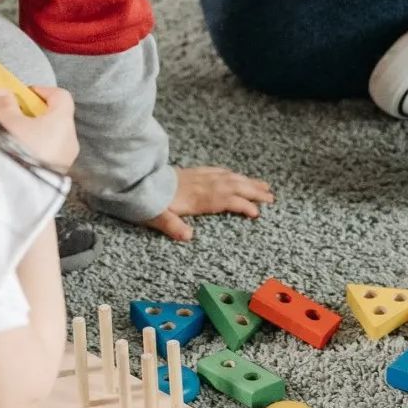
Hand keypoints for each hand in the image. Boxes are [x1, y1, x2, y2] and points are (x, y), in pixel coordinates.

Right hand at [0, 85, 78, 174]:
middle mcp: (70, 138)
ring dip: (36, 131)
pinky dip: (39, 147)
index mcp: (62, 121)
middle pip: (57, 116)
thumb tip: (2, 92)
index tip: (26, 93)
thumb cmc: (19, 152)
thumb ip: (5, 105)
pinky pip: (51, 152)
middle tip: (16, 114)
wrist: (23, 191)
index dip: (44, 90)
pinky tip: (21, 152)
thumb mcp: (8, 123)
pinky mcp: (61, 171)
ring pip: (53, 135)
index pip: (61, 96)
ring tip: (15, 135)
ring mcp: (67, 156)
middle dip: (36, 112)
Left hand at [143, 165, 274, 243]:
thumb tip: (188, 237)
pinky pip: (218, 171)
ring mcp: (198, 177)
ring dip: (247, 181)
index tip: (257, 213)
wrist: (135, 180)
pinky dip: (231, 173)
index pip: (226, 200)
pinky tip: (235, 174)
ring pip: (229, 177)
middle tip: (272, 197)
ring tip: (263, 185)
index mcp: (197, 198)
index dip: (243, 205)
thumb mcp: (156, 217)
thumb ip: (172, 226)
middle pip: (234, 186)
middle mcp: (202, 185)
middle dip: (254, 191)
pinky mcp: (193, 172)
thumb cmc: (146, 202)